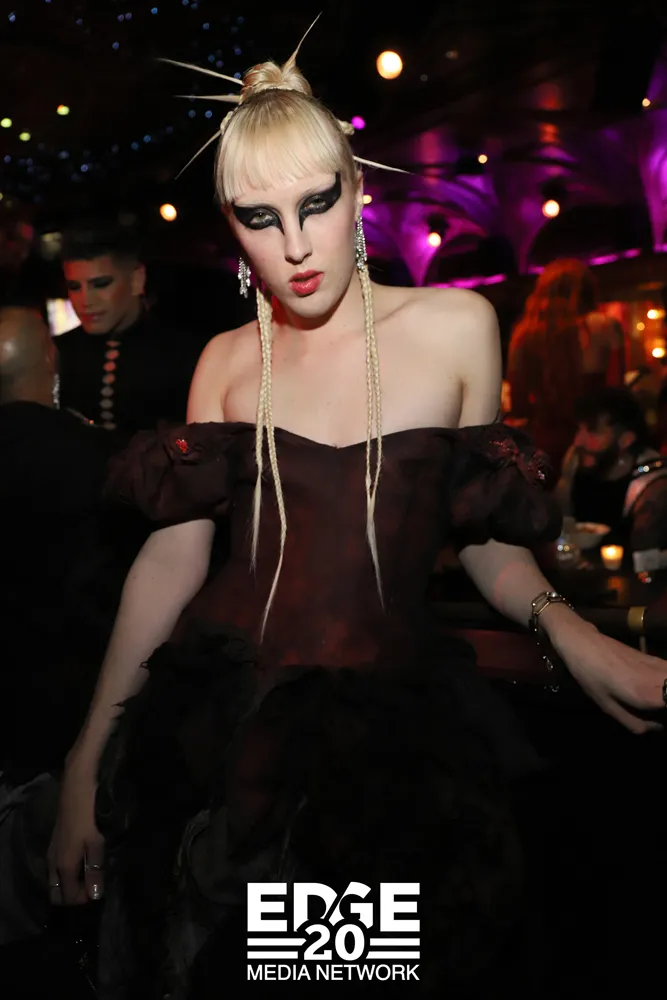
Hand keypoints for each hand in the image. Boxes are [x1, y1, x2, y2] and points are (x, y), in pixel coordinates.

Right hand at [47, 757, 104, 905]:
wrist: (75, 793)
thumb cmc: (88, 818)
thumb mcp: (96, 844)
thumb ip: (95, 871)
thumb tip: (94, 896)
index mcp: (64, 867)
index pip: (67, 898)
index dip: (82, 900)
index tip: (96, 891)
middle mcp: (52, 865)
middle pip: (56, 895)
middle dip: (72, 897)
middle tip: (90, 887)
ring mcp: (50, 855)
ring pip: (54, 883)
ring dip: (68, 886)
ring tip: (87, 876)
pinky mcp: (53, 846)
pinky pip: (55, 871)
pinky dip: (65, 875)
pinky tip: (81, 863)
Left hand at [553, 621, 665, 732]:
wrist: (584, 642)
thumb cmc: (591, 676)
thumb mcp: (608, 706)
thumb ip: (634, 722)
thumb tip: (657, 728)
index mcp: (649, 695)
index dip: (666, 713)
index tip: (660, 718)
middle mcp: (660, 678)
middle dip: (666, 700)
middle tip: (656, 708)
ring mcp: (659, 664)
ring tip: (657, 699)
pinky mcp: (654, 656)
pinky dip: (666, 678)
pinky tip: (658, 686)